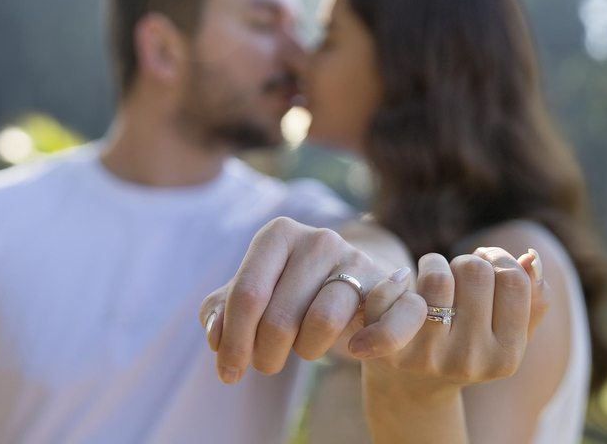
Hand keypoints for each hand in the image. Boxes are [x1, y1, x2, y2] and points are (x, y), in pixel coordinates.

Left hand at [199, 217, 393, 383]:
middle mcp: (318, 239)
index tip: (227, 372)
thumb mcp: (254, 294)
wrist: (357, 281)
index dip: (234, 341)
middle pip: (279, 317)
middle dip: (265, 355)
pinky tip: (357, 350)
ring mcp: (357, 260)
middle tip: (266, 362)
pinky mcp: (391, 285)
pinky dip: (372, 345)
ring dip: (306, 352)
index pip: (247, 294)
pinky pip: (386, 324)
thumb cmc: (293, 291)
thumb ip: (223, 310)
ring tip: (302, 350)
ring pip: (322, 323)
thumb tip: (215, 336)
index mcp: (278, 234)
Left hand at [355, 247, 550, 397]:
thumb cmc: (465, 346)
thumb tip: (529, 258)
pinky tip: (401, 284)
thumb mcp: (505, 332)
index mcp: (505, 357)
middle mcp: (468, 360)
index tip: (486, 261)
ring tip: (432, 274)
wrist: (411, 388)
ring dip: (433, 263)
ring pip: (437, 278)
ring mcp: (427, 356)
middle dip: (465, 260)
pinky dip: (395, 280)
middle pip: (475, 272)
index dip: (498, 259)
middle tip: (457, 274)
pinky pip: (390, 295)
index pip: (514, 281)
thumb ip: (532, 299)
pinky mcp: (390, 350)